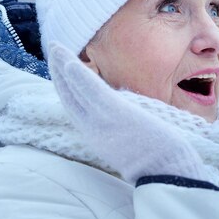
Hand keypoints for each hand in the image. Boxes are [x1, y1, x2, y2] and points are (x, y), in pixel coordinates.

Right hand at [48, 42, 206, 183]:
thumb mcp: (129, 141)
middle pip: (69, 96)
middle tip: (51, 48)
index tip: (59, 68)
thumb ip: (119, 126)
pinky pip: (93, 92)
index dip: (64, 85)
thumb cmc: (155, 159)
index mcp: (97, 135)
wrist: (167, 170)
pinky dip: (80, 77)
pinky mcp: (115, 113)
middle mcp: (94, 128)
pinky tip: (70, 62)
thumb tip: (122, 110)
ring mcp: (103, 121)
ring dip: (64, 67)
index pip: (75, 106)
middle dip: (58, 71)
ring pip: (76, 91)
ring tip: (55, 47)